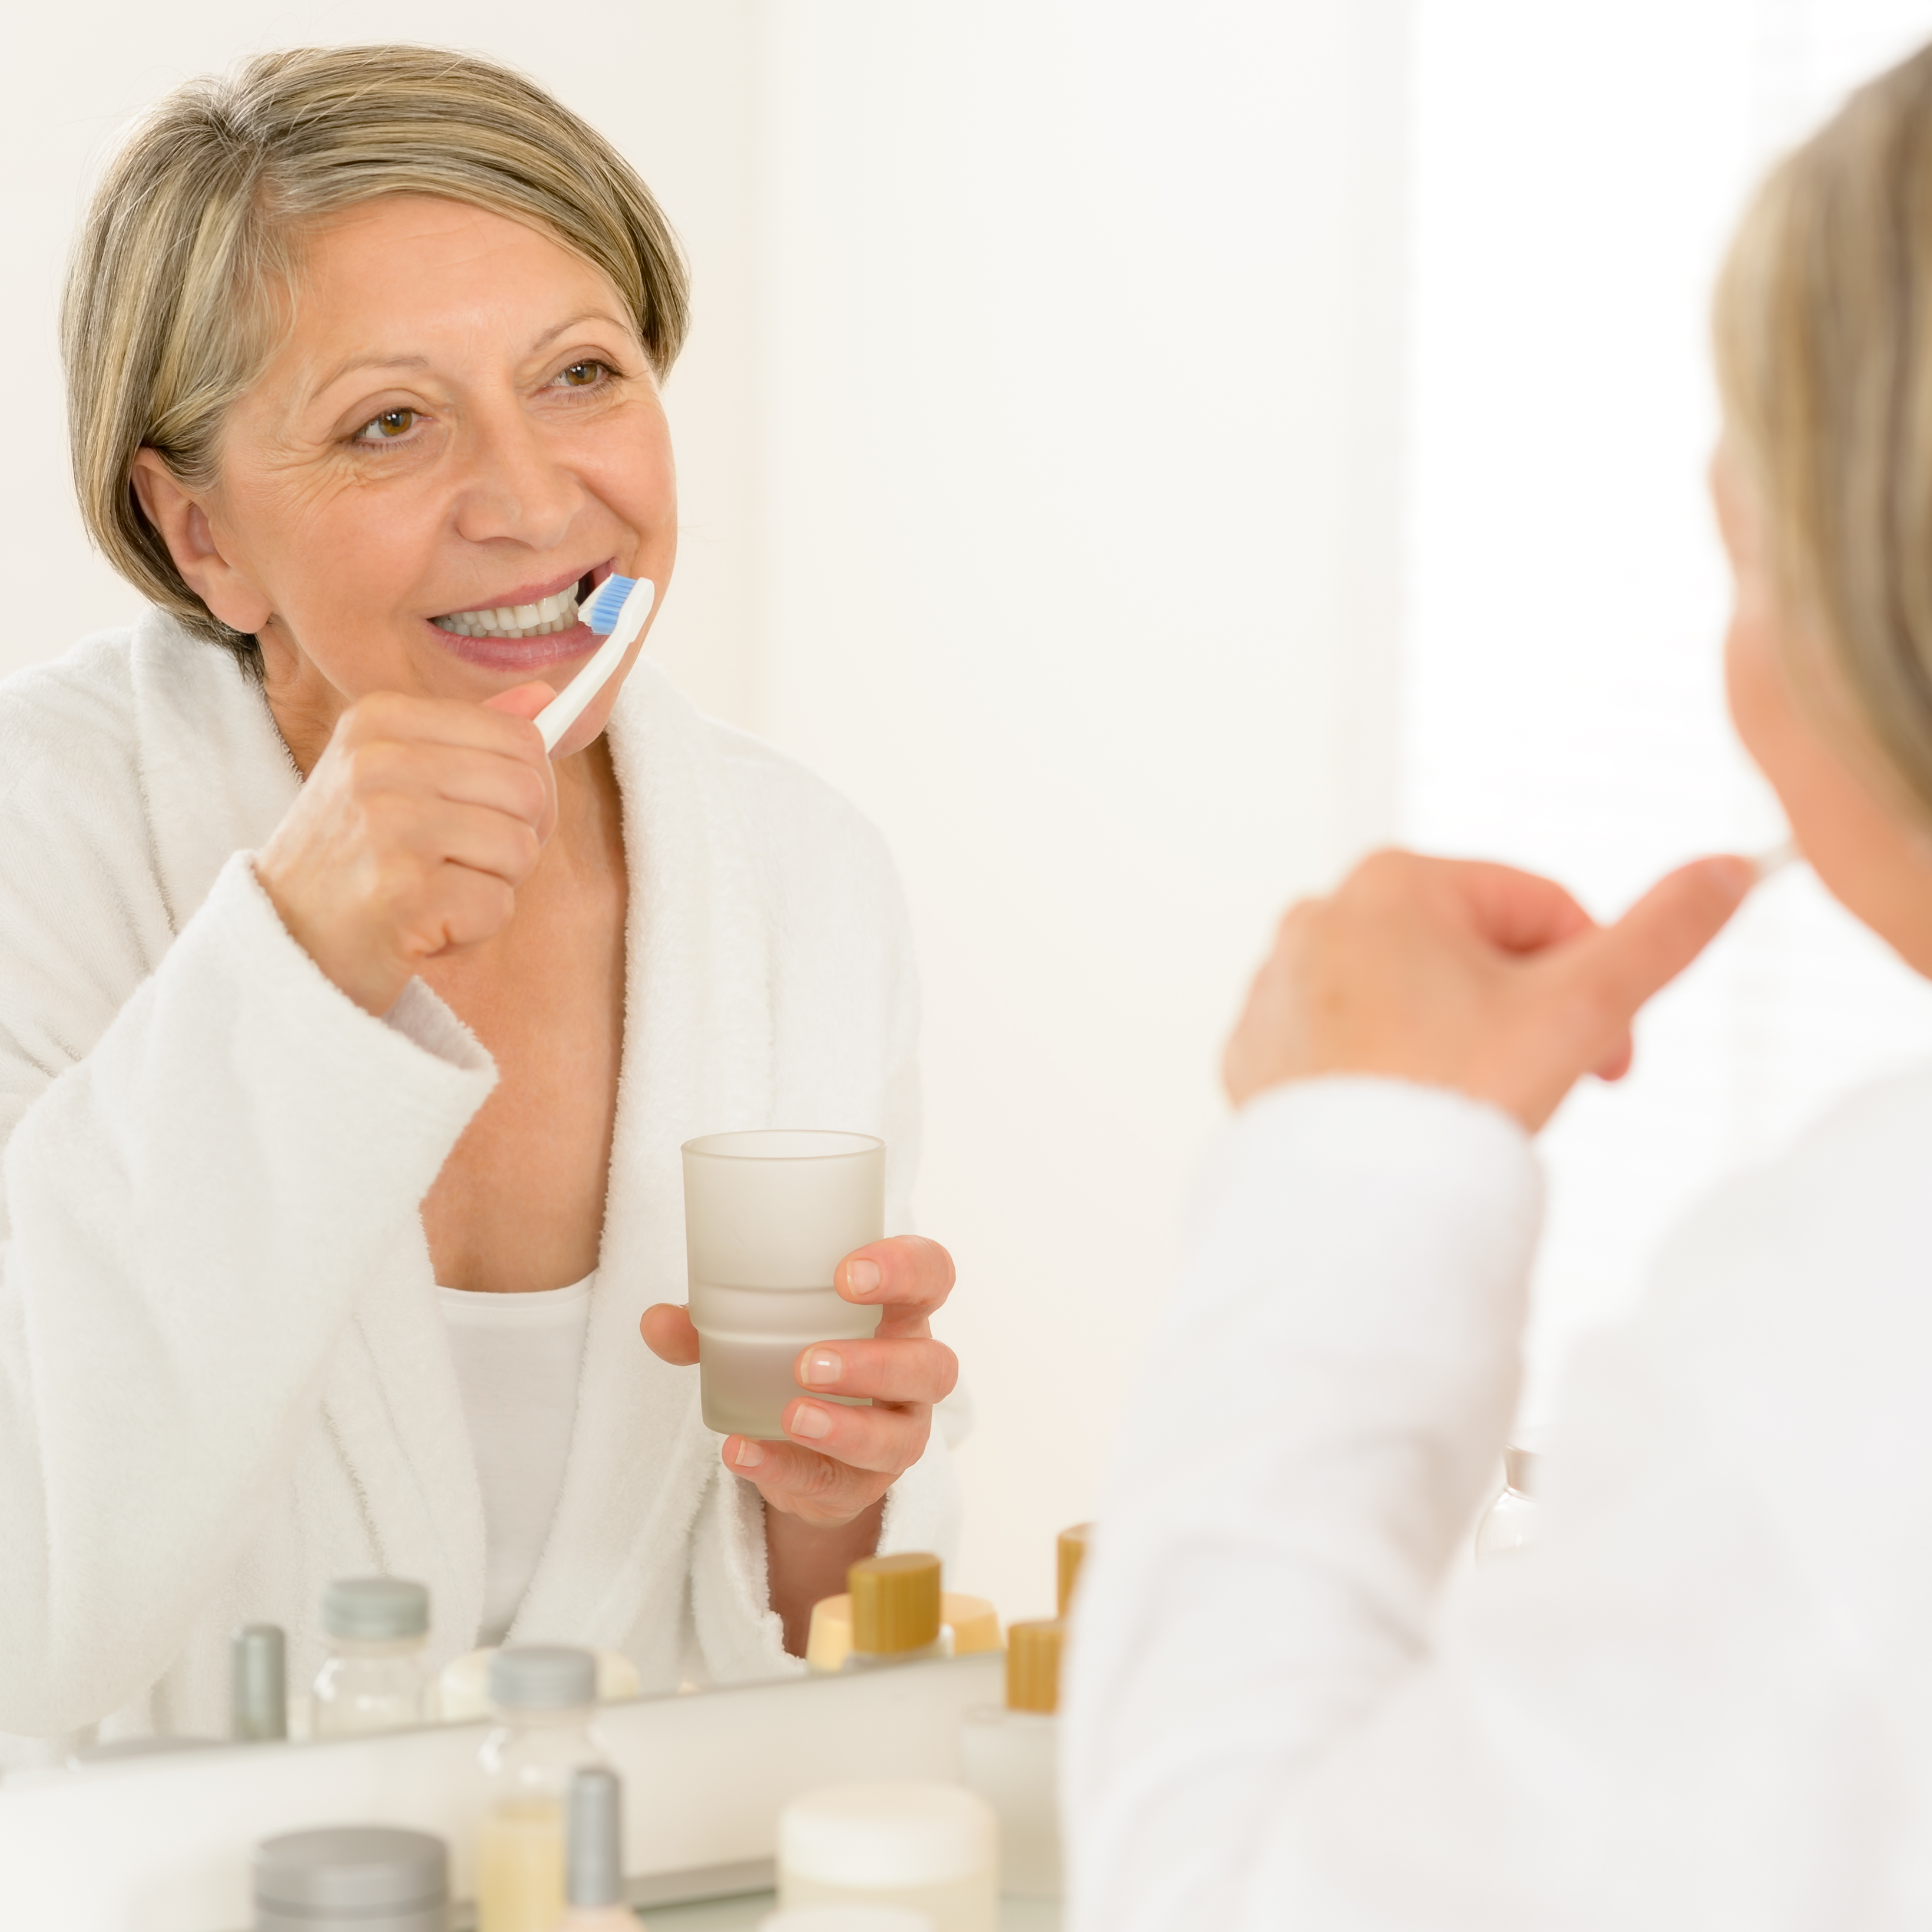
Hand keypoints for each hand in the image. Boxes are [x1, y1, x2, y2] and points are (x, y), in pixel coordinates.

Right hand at [255, 684, 557, 1014]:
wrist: (280, 945)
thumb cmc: (351, 862)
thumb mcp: (394, 777)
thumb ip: (471, 735)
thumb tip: (544, 695)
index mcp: (380, 718)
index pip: (521, 738)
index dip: (524, 790)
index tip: (481, 815)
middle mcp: (379, 762)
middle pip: (529, 792)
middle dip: (514, 840)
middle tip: (455, 865)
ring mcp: (389, 826)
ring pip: (522, 849)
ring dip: (492, 886)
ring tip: (432, 893)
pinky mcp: (403, 892)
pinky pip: (499, 905)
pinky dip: (473, 929)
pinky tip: (422, 927)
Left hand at [641, 1235, 959, 1527]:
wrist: (800, 1450)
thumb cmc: (791, 1361)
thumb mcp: (756, 1334)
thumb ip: (707, 1326)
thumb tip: (656, 1321)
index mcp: (897, 1314)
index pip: (932, 1276)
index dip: (906, 1269)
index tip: (847, 1274)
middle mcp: (913, 1373)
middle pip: (932, 1364)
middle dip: (875, 1364)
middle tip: (808, 1362)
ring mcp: (899, 1434)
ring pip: (900, 1436)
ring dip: (846, 1427)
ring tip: (791, 1415)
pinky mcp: (865, 1486)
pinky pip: (839, 1484)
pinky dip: (788, 1469)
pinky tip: (745, 1454)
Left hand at [1223, 848, 1754, 1131]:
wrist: (1349, 1211)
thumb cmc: (1452, 1101)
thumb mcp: (1581, 1008)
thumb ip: (1663, 934)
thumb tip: (1730, 870)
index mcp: (1393, 880)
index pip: (1541, 908)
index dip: (1595, 981)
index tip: (1611, 1060)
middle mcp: (1319, 917)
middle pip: (1474, 954)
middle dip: (1525, 1014)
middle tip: (1537, 1086)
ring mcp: (1277, 986)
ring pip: (1414, 1001)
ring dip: (1461, 1044)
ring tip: (1467, 1111)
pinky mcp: (1258, 1052)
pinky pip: (1353, 1048)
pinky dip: (1392, 1077)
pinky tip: (1407, 1124)